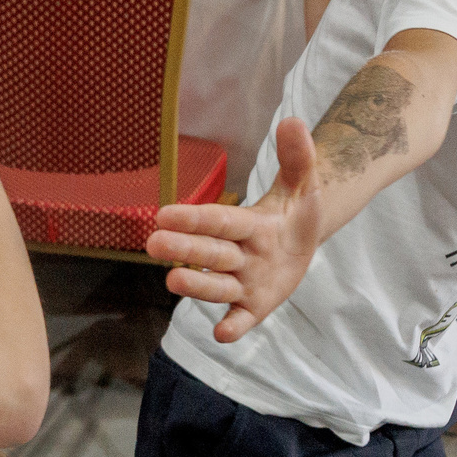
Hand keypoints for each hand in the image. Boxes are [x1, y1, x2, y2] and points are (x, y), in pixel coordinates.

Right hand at [144, 118, 323, 342]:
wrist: (302, 241)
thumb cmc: (296, 210)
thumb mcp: (304, 183)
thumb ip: (297, 156)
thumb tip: (293, 121)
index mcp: (246, 223)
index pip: (219, 220)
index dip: (195, 217)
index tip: (163, 213)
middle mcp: (238, 254)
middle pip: (210, 252)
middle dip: (184, 248)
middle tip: (152, 244)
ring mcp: (243, 282)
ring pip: (218, 285)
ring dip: (197, 286)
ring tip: (172, 282)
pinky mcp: (253, 306)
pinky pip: (240, 317)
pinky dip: (232, 326)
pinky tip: (221, 334)